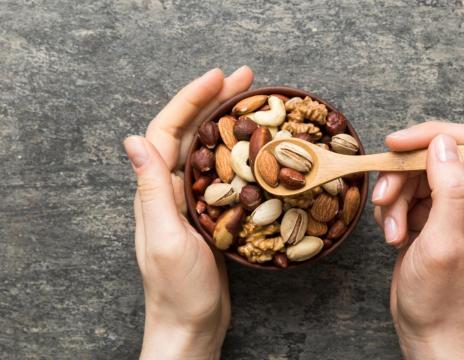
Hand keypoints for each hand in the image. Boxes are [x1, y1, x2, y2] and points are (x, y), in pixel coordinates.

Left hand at [123, 66, 252, 359]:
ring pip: (209, 149)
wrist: (193, 325)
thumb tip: (133, 139)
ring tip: (255, 100)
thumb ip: (152, 189)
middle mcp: (171, 189)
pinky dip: (238, 153)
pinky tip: (257, 146)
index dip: (191, 100)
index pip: (168, 131)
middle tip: (248, 78)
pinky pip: (223, 173)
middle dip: (215, 100)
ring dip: (228, 121)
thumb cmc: (178, 290)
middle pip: (190, 133)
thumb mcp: (164, 238)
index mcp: (156, 190)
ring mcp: (191, 201)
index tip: (218, 77)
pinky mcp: (210, 214)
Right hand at [372, 122, 463, 358]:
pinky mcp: (427, 216)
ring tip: (393, 234)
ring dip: (394, 200)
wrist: (426, 329)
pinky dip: (391, 211)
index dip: (431, 136)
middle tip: (386, 202)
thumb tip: (443, 142)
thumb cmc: (441, 297)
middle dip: (402, 177)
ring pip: (412, 175)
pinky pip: (402, 193)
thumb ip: (449, 190)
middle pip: (432, 157)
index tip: (396, 145)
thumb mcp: (443, 244)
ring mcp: (448, 207)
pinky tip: (393, 236)